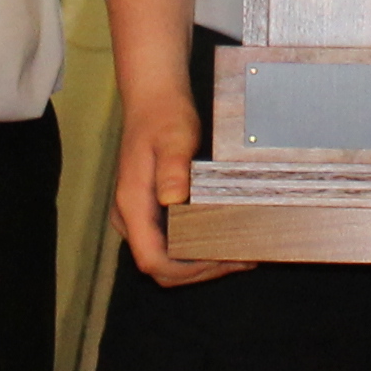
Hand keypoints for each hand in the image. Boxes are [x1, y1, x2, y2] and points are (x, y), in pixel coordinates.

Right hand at [111, 89, 247, 286]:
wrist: (153, 98)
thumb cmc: (164, 117)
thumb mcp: (174, 137)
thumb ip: (172, 168)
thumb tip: (171, 199)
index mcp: (132, 204)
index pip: (151, 260)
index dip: (186, 271)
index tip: (221, 261)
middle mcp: (130, 216)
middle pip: (160, 267)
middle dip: (199, 271)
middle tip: (240, 260)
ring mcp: (139, 215)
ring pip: (165, 258)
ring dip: (199, 263)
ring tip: (238, 254)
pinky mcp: (149, 210)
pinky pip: (169, 243)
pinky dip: (195, 248)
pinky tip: (223, 238)